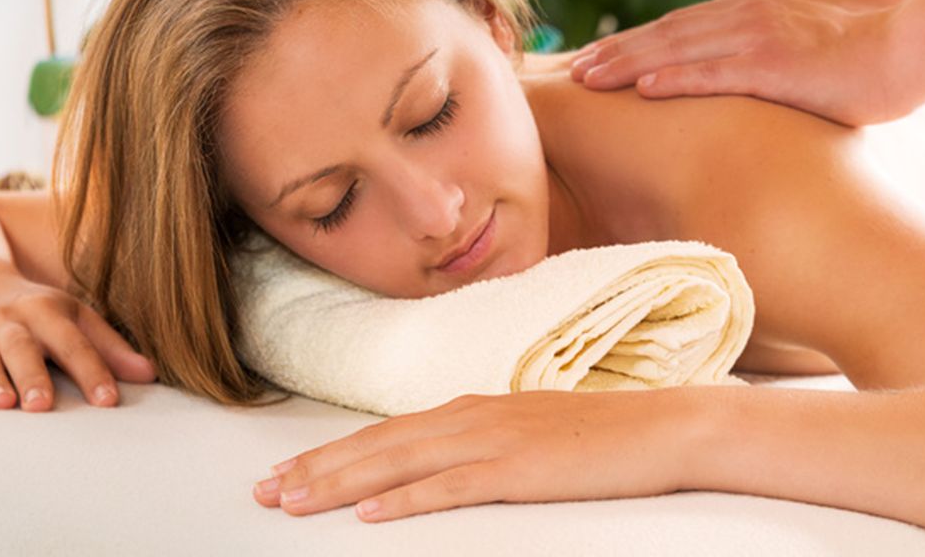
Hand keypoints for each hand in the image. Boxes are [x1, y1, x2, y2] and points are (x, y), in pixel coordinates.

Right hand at [0, 261, 157, 411]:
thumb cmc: (33, 309)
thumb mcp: (71, 316)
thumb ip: (109, 347)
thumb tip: (150, 375)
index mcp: (48, 310)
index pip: (74, 341)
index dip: (92, 370)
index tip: (108, 400)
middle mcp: (10, 318)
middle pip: (24, 345)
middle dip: (34, 374)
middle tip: (43, 407)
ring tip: (2, 404)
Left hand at [252, 388, 700, 521]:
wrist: (660, 427)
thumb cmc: (595, 437)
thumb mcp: (523, 434)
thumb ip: (476, 443)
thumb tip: (432, 464)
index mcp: (468, 410)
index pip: (382, 434)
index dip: (330, 454)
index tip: (286, 474)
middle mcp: (469, 418)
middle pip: (375, 446)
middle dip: (315, 470)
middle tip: (264, 492)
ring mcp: (492, 441)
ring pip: (397, 463)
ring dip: (341, 483)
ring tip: (293, 500)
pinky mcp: (518, 470)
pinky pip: (450, 487)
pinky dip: (404, 499)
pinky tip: (371, 514)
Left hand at [567, 0, 907, 125]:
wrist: (904, 34)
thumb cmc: (854, 40)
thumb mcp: (791, 35)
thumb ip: (752, 45)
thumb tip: (727, 66)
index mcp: (741, 10)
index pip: (671, 28)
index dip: (628, 43)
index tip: (591, 59)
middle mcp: (738, 16)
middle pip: (660, 35)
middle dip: (612, 53)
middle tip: (569, 72)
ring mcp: (754, 37)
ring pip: (675, 49)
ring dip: (626, 64)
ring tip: (587, 79)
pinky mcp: (774, 64)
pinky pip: (715, 72)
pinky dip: (676, 77)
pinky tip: (643, 88)